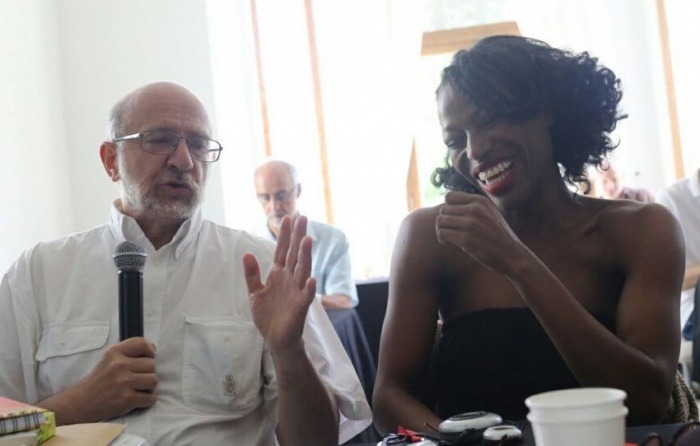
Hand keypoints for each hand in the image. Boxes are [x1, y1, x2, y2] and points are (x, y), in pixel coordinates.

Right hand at [65, 338, 156, 421]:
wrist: (80, 403)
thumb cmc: (99, 380)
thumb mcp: (109, 359)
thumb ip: (128, 352)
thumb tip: (153, 348)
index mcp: (114, 352)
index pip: (142, 343)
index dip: (149, 350)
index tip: (148, 357)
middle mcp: (119, 365)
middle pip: (151, 364)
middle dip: (148, 372)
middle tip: (138, 378)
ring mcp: (123, 383)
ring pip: (153, 380)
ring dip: (149, 386)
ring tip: (138, 388)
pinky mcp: (126, 400)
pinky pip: (150, 398)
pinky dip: (147, 400)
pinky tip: (138, 399)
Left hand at [243, 215, 315, 352]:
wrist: (275, 338)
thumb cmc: (268, 315)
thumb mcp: (255, 292)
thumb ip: (252, 274)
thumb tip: (246, 253)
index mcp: (279, 274)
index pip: (282, 251)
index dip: (285, 235)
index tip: (288, 218)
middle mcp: (290, 280)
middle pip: (295, 255)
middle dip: (298, 237)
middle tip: (303, 218)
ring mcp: (296, 292)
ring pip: (302, 271)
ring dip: (305, 256)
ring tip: (307, 240)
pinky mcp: (299, 308)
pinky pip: (305, 297)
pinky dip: (308, 289)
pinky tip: (311, 280)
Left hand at [436, 191, 526, 272]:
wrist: (512, 255)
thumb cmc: (498, 236)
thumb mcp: (490, 213)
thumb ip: (473, 207)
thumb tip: (447, 205)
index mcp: (480, 201)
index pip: (449, 196)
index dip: (447, 207)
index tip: (452, 218)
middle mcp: (475, 209)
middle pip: (443, 209)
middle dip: (444, 221)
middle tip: (449, 231)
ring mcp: (470, 224)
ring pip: (440, 220)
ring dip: (440, 230)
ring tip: (447, 238)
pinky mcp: (466, 239)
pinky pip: (443, 233)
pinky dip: (442, 239)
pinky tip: (448, 243)